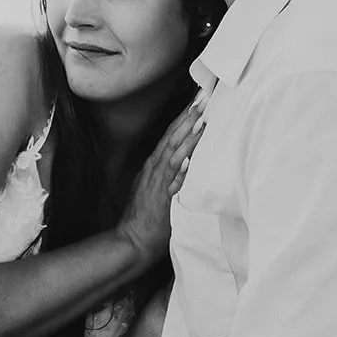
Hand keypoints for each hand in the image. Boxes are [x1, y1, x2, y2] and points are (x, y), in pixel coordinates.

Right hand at [115, 97, 204, 265]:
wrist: (132, 240)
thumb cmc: (146, 218)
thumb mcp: (155, 188)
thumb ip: (167, 173)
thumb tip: (184, 161)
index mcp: (154, 165)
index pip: (171, 135)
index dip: (184, 116)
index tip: (197, 99)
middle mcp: (155, 168)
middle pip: (173, 136)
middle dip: (188, 115)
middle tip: (204, 95)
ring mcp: (157, 181)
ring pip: (174, 151)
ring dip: (188, 133)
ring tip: (202, 115)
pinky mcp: (162, 197)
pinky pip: (174, 177)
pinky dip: (182, 164)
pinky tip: (191, 155)